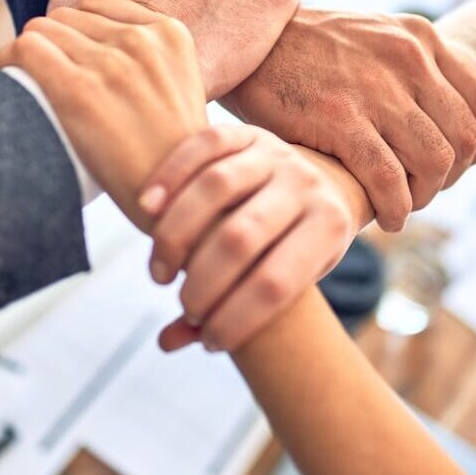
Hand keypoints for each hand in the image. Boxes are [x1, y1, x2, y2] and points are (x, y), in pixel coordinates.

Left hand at [0, 0, 206, 227]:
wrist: (178, 200)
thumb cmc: (174, 156)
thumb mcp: (182, 88)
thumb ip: (151, 59)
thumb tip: (97, 49)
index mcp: (172, 35)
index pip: (100, 3)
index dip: (82, 31)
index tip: (78, 60)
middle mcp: (143, 41)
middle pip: (68, 16)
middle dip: (56, 44)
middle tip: (54, 80)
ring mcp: (111, 64)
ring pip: (41, 29)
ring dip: (31, 54)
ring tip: (34, 85)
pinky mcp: (78, 90)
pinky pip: (24, 49)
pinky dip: (10, 62)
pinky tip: (14, 81)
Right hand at [139, 125, 354, 351]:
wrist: (326, 182)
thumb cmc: (300, 245)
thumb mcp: (291, 279)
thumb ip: (235, 310)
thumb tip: (168, 342)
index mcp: (330, 226)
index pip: (277, 283)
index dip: (237, 319)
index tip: (212, 340)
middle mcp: (307, 184)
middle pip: (241, 237)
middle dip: (203, 283)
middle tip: (184, 303)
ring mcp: (277, 153)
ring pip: (216, 187)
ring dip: (176, 235)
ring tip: (160, 273)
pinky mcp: (248, 132)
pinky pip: (203, 146)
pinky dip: (170, 176)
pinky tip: (146, 210)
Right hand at [222, 9, 475, 231]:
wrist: (248, 39)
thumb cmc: (306, 50)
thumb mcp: (371, 38)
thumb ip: (408, 68)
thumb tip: (436, 118)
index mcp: (420, 39)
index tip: (455, 165)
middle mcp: (408, 60)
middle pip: (464, 138)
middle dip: (451, 176)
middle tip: (422, 189)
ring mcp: (376, 89)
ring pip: (434, 162)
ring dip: (423, 196)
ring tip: (402, 205)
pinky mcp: (340, 118)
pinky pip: (389, 179)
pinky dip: (395, 208)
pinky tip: (384, 217)